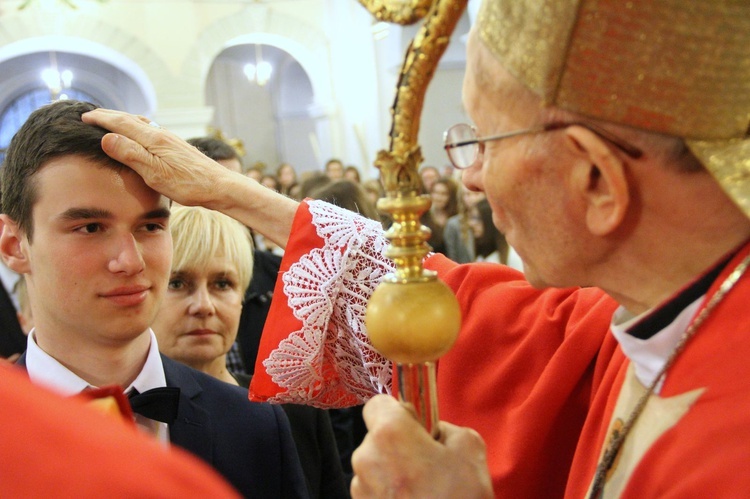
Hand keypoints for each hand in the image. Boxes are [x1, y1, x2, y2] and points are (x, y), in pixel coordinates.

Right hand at [81, 109, 238, 209]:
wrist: (220, 187)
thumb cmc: (189, 184)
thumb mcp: (155, 173)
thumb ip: (131, 154)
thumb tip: (106, 136)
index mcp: (153, 139)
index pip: (121, 123)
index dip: (101, 119)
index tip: (83, 116)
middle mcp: (162, 134)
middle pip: (130, 119)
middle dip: (109, 116)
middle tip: (91, 115)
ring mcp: (171, 140)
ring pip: (142, 124)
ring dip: (123, 121)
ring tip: (112, 122)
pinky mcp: (177, 148)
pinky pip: (151, 131)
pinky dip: (137, 129)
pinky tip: (141, 137)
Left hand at [351, 394, 492, 497]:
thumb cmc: (460, 498)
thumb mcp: (469, 447)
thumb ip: (446, 427)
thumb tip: (435, 431)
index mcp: (389, 433)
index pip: (377, 403)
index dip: (399, 411)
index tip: (417, 424)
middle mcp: (366, 457)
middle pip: (377, 437)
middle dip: (400, 445)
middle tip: (429, 461)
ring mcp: (360, 488)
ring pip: (375, 466)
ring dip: (394, 472)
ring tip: (425, 489)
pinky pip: (375, 490)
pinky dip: (392, 493)